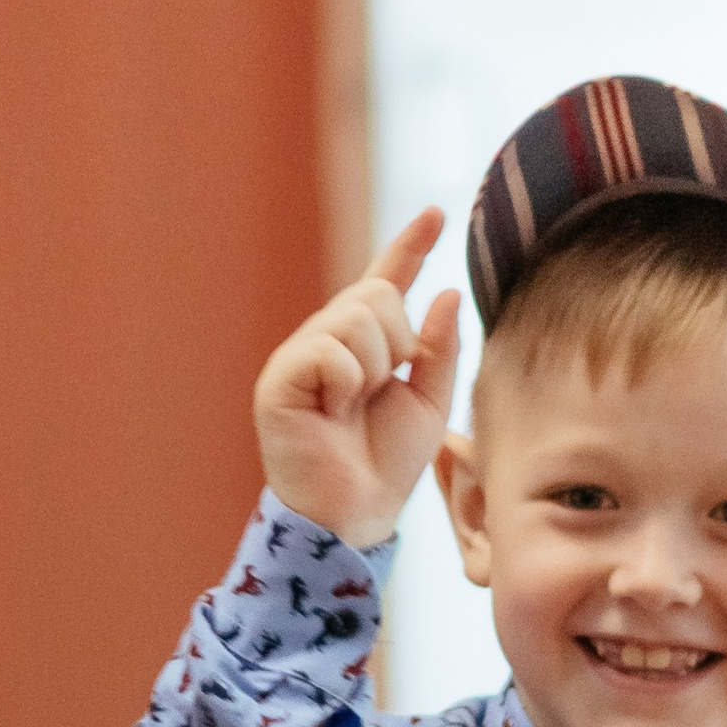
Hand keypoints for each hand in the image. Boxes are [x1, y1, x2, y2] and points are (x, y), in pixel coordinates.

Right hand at [252, 213, 461, 549]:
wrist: (355, 513)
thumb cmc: (387, 464)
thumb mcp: (429, 403)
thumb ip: (439, 350)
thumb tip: (445, 292)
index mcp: (363, 343)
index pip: (387, 281)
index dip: (411, 246)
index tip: (437, 213)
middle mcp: (327, 340)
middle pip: (376, 295)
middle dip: (397, 344)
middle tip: (379, 391)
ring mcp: (300, 356)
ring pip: (356, 317)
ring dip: (373, 368)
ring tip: (353, 407)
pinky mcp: (280, 378)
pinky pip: (330, 350)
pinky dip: (346, 383)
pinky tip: (332, 411)